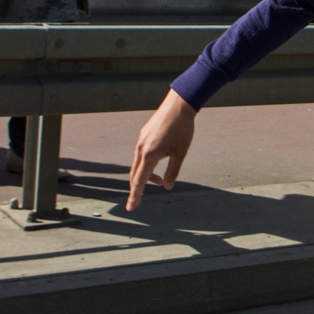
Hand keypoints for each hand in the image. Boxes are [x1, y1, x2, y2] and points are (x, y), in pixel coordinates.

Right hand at [128, 89, 196, 210]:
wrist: (179, 106)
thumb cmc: (183, 130)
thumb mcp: (181, 153)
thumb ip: (173, 171)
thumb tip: (167, 186)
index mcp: (149, 155)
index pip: (139, 181)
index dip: (135, 195)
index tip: (131, 207)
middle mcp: (140, 149)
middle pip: (134, 174)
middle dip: (139, 187)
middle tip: (143, 197)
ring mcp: (140, 141)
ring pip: (136, 164)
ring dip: (145, 175)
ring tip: (161, 179)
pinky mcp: (142, 135)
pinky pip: (139, 155)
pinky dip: (145, 164)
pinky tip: (159, 161)